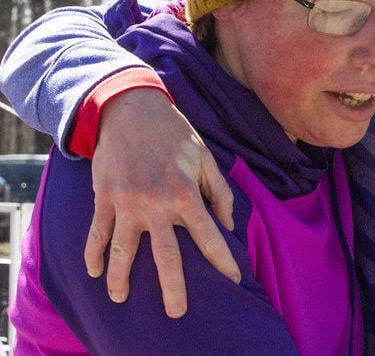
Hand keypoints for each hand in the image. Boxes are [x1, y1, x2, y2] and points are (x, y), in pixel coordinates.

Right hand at [86, 88, 240, 317]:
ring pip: (122, 251)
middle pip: (166, 257)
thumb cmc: (174, 134)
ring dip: (121, 279)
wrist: (130, 109)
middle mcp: (156, 204)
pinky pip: (97, 233)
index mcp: (185, 193)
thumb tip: (229, 225)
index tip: (233, 279)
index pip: (208, 236)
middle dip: (172, 289)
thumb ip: (220, 192)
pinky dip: (92, 254)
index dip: (222, 260)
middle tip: (176, 313)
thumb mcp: (205, 158)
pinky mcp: (104, 198)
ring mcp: (126, 203)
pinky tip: (93, 271)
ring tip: (121, 299)